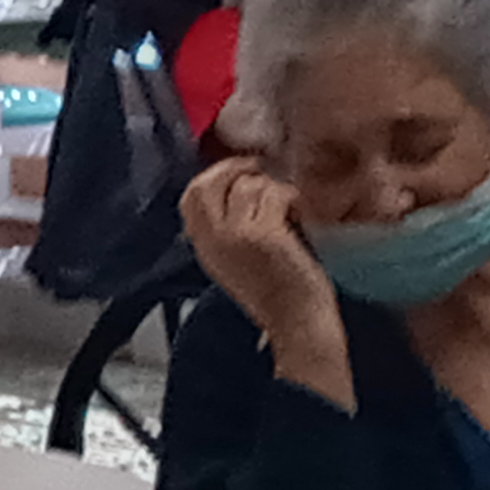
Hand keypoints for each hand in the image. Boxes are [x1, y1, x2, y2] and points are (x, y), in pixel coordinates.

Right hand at [183, 160, 342, 351]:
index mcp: (203, 247)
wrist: (296, 320)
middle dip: (234, 168)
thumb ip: (227, 229)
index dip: (213, 175)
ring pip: (247, 186)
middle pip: (206, 184)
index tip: (238, 170)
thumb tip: (241, 186)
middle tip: (260, 168)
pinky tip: (300, 212)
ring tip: (288, 203)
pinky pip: (274, 194)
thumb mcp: (236, 260)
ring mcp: (235, 237)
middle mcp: (212, 240)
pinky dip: (291, 196)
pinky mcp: (263, 236)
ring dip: (272, 186)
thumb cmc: (277, 292)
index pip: (190, 196)